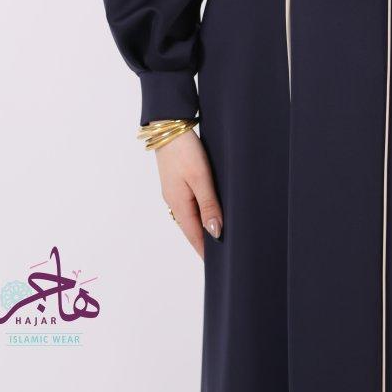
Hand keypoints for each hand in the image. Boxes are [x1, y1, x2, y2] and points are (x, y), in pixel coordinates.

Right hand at [155, 129, 222, 259]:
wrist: (168, 125)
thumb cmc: (185, 150)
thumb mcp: (200, 177)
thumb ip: (208, 205)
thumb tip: (215, 232)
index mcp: (179, 204)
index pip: (194, 236)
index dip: (205, 250)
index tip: (218, 266)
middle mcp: (174, 201)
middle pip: (191, 228)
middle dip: (205, 241)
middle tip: (222, 255)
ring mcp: (174, 191)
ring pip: (191, 215)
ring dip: (202, 226)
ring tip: (218, 237)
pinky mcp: (177, 180)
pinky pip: (190, 203)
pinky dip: (200, 212)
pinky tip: (209, 210)